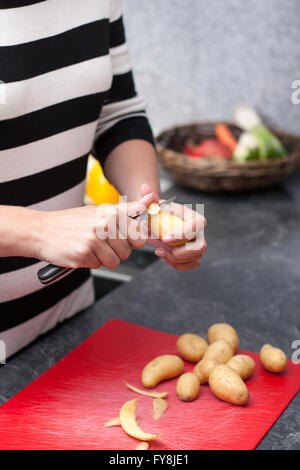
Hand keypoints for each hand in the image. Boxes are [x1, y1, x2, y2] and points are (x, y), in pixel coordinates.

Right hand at [33, 193, 155, 269]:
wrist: (41, 230)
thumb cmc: (72, 222)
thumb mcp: (99, 210)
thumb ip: (126, 209)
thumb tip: (150, 201)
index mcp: (111, 212)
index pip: (138, 233)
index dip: (133, 239)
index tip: (125, 237)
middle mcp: (104, 224)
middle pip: (128, 250)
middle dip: (117, 251)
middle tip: (101, 243)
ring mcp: (94, 240)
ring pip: (114, 261)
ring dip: (103, 258)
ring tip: (90, 247)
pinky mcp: (84, 254)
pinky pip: (98, 266)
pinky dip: (90, 262)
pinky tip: (80, 252)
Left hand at [141, 184, 206, 270]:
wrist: (155, 222)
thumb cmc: (155, 213)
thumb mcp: (150, 205)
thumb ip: (148, 198)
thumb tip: (144, 188)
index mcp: (191, 216)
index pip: (199, 224)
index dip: (184, 233)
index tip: (165, 238)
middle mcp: (198, 231)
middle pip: (201, 246)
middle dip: (180, 252)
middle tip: (160, 248)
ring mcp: (197, 244)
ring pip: (196, 258)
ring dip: (176, 259)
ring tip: (159, 251)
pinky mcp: (192, 255)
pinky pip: (192, 265)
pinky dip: (178, 265)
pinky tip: (164, 256)